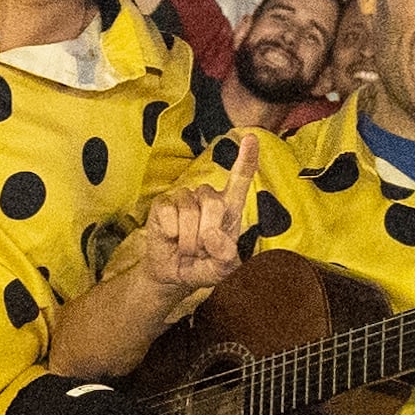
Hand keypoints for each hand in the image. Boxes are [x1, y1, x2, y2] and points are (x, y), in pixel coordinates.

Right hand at [138, 132, 263, 291]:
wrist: (172, 275)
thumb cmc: (202, 266)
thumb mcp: (220, 271)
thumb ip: (225, 259)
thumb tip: (215, 238)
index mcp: (229, 208)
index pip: (239, 179)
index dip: (246, 159)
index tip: (251, 138)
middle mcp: (207, 197)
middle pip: (214, 203)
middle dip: (208, 233)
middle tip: (201, 251)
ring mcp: (183, 198)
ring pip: (190, 211)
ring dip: (188, 240)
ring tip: (186, 249)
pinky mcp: (162, 204)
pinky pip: (169, 214)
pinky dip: (171, 233)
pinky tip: (171, 239)